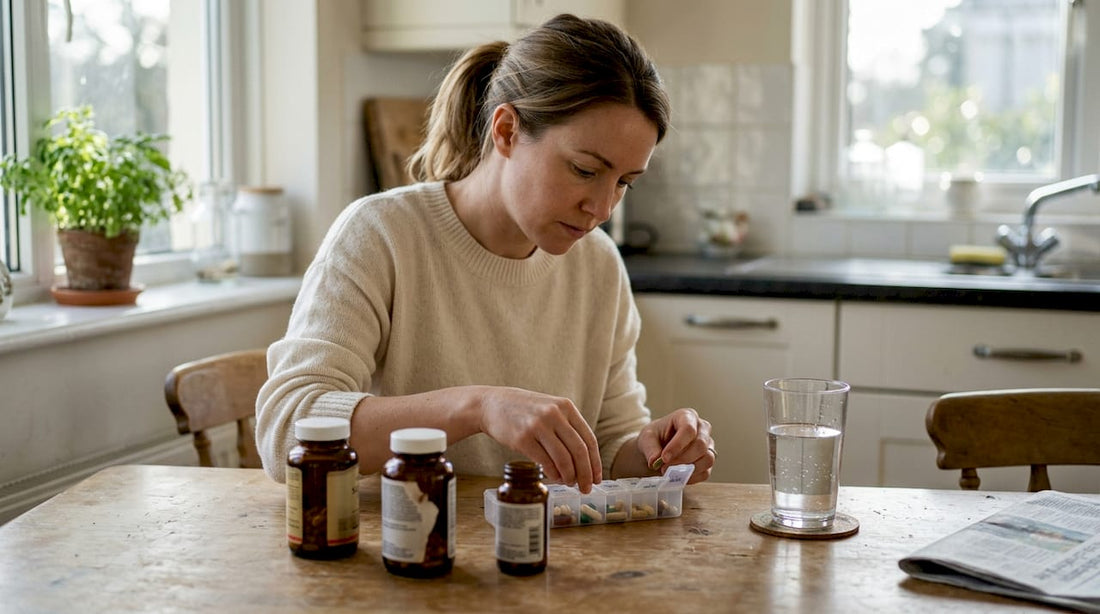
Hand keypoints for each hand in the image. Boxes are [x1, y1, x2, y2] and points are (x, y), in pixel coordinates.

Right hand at [476, 386, 601, 491]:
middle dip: (585, 474)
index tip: (597, 478)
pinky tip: (555, 478)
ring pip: (563, 458)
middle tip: (586, 488)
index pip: (589, 439)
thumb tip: (584, 461)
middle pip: (579, 451)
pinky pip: (544, 462)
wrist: (491, 404)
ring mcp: (538, 426)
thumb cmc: (523, 410)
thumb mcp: (550, 408)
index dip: (595, 462)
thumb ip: (567, 427)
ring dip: (569, 476)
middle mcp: (554, 414)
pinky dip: (553, 474)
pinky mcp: (522, 438)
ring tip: (569, 483)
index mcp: (566, 407)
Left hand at [636, 408, 714, 483]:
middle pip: (701, 444)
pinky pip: (705, 472)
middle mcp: (702, 428)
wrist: (658, 448)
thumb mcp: (647, 438)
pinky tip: (677, 477)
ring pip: (707, 459)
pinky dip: (691, 478)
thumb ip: (650, 448)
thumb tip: (655, 461)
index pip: (689, 429)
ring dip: (688, 470)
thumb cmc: (655, 437)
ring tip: (670, 473)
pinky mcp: (707, 460)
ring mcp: (708, 445)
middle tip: (664, 468)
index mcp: (687, 416)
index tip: (664, 458)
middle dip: (682, 459)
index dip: (677, 445)